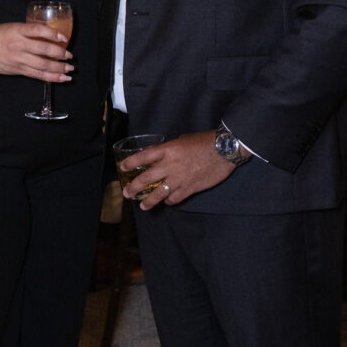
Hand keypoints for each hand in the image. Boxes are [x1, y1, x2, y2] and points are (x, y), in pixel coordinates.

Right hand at [0, 22, 72, 81]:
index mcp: (16, 30)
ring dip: (59, 68)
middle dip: (61, 54)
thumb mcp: (12, 27)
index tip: (64, 37)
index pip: (38, 30)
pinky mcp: (17, 70)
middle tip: (70, 55)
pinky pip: (37, 75)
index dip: (53, 33)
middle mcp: (18, 45)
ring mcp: (17, 59)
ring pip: (43, 66)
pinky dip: (51, 77)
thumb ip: (28, 31)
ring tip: (70, 68)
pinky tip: (61, 77)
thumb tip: (49, 35)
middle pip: (44, 50)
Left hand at [120, 130, 237, 209]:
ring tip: (142, 206)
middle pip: (146, 179)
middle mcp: (170, 165)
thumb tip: (164, 155)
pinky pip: (175, 198)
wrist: (223, 149)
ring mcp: (179, 178)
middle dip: (134, 187)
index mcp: (167, 150)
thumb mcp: (183, 140)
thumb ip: (171, 149)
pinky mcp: (190, 188)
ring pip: (159, 193)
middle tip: (127, 193)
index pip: (144, 157)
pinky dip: (170, 200)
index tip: (122, 167)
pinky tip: (167, 201)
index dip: (131, 162)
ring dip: (149, 201)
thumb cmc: (204, 141)